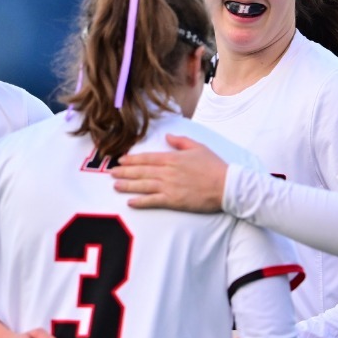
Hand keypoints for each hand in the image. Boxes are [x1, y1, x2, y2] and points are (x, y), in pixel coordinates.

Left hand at [110, 136, 229, 212]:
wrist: (226, 185)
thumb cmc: (214, 166)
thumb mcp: (198, 147)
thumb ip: (181, 141)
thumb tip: (167, 136)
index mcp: (173, 158)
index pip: (147, 158)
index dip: (132, 159)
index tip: (121, 160)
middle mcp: (168, 172)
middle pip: (141, 171)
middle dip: (125, 171)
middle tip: (111, 172)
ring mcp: (169, 186)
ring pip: (143, 185)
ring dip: (128, 185)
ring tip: (115, 185)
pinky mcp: (173, 200)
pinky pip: (153, 201)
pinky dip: (140, 201)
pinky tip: (130, 202)